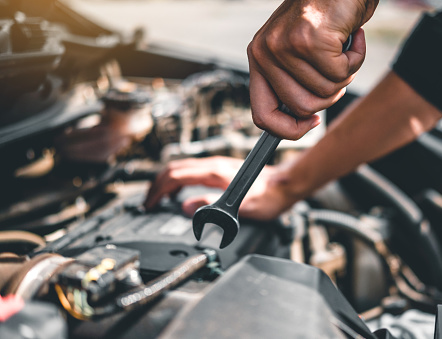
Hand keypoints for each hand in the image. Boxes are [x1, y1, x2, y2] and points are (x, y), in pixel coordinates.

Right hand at [144, 156, 297, 220]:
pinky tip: (178, 192)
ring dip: (165, 182)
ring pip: (180, 168)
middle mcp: (214, 165)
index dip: (159, 190)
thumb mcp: (243, 208)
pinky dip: (177, 180)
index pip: (176, 176)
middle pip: (174, 169)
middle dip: (156, 185)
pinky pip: (190, 171)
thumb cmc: (268, 196)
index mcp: (215, 173)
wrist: (284, 185)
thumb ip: (213, 207)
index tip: (150, 204)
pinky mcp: (219, 168)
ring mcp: (216, 165)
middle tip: (148, 202)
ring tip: (158, 198)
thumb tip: (187, 208)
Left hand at [248, 0, 376, 139]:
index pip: (262, 115)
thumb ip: (292, 82)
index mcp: (258, 59)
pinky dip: (355, 58)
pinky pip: (341, 72)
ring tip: (343, 48)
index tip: (311, 122)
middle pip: (302, 107)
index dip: (288, 129)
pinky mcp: (310, 40)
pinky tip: (352, 37)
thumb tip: (299, 119)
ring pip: (325, 91)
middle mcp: (265, 53)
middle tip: (338, 71)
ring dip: (345, 74)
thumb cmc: (322, 19)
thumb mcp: (296, 52)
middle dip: (329, 96)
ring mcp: (286, 46)